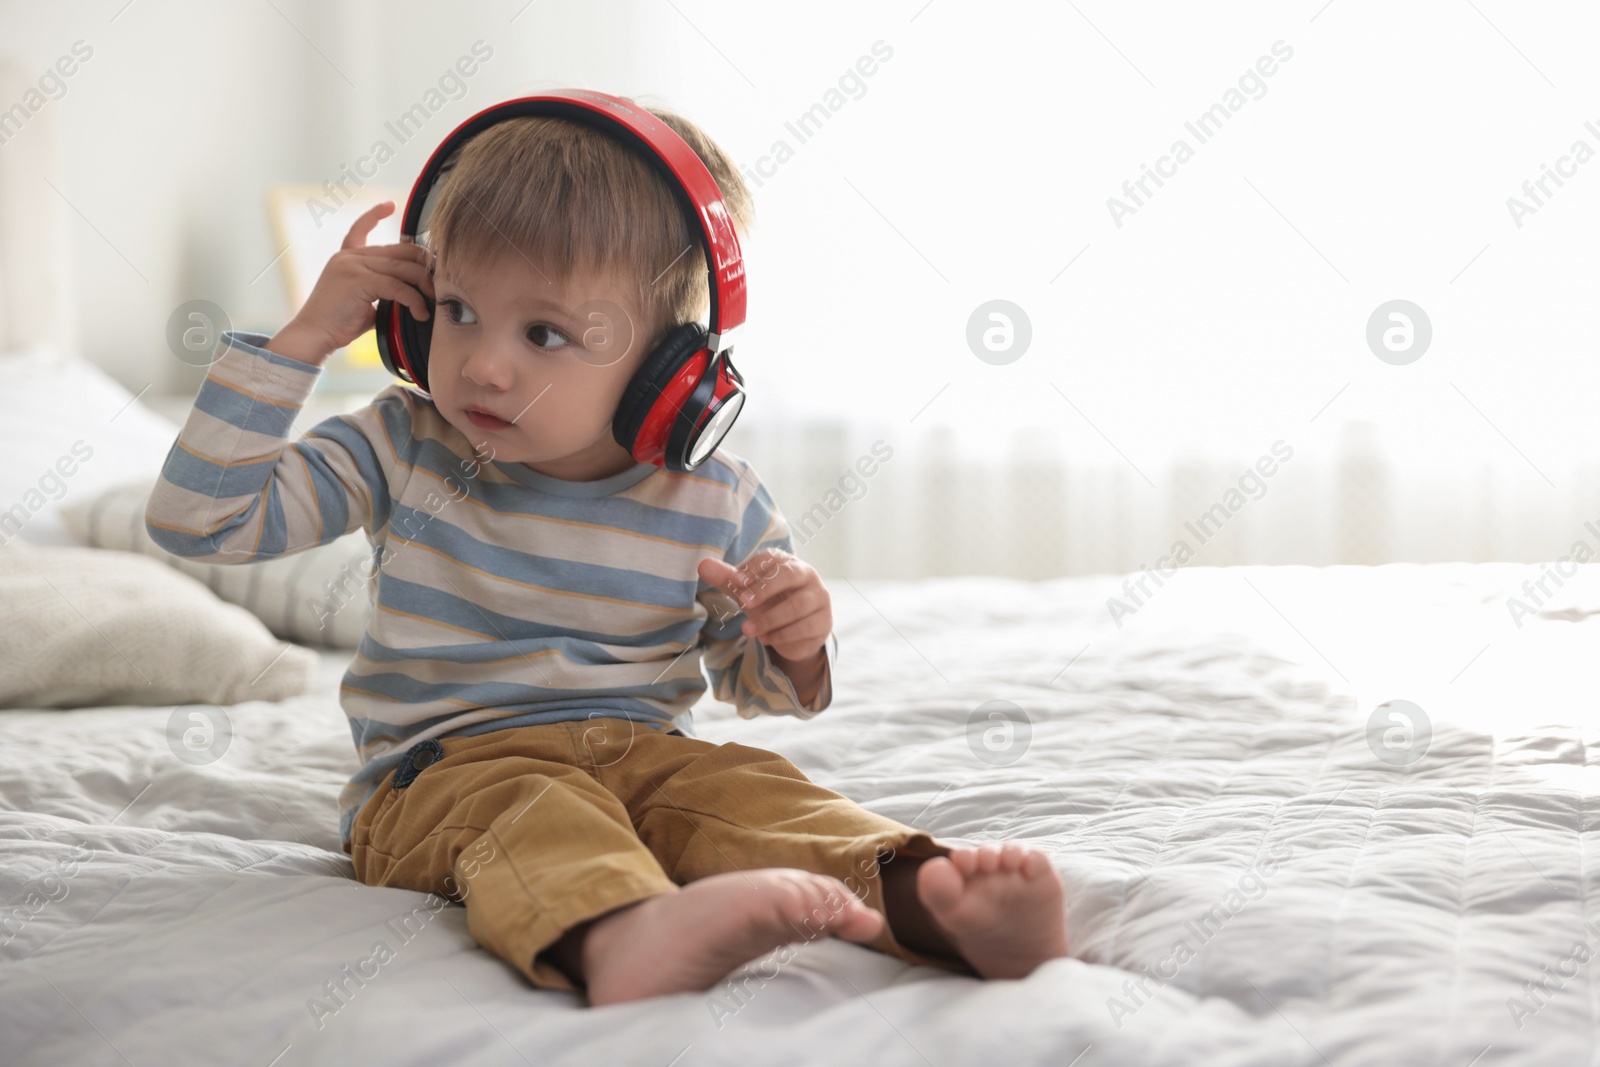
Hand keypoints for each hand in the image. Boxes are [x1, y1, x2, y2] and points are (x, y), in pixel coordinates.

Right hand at [265, 201, 434, 365]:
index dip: (374, 215)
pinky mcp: (358, 280)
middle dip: (424, 264)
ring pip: (402, 267)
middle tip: (439, 282)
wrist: (314, 334)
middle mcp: (349, 257)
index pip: (360, 229)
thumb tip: (411, 293)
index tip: (390, 205)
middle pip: (399, 250)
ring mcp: (352, 265)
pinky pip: (397, 286)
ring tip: (433, 301)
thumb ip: (382, 289)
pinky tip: (420, 312)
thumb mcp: (363, 300)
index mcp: (347, 258)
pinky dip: (414, 300)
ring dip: (423, 284)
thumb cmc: (338, 323)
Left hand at [698, 549, 830, 665]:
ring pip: (797, 605)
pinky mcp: (824, 622)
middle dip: (765, 589)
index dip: (755, 568)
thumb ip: (728, 579)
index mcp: (788, 563)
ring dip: (770, 619)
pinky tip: (766, 639)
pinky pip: (806, 627)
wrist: (795, 634)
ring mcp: (819, 598)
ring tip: (747, 630)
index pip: (773, 558)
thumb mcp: (747, 593)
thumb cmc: (770, 604)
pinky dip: (783, 635)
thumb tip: (702, 565)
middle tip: (743, 603)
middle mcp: (808, 576)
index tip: (736, 581)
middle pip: (789, 575)